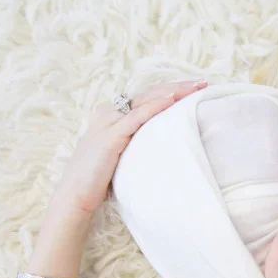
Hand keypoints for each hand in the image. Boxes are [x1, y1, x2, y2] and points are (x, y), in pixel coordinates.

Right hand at [53, 79, 207, 214]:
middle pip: (149, 93)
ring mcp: (109, 122)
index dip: (171, 89)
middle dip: (177, 86)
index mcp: (112, 115)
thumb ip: (136, 142)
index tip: (195, 88)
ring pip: (145, 100)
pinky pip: (136, 117)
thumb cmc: (99, 178)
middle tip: (202, 83)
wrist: (75, 194)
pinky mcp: (110, 137)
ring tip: (194, 88)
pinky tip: (172, 100)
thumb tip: (163, 142)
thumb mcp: (122, 154)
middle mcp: (109, 112)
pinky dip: (155, 106)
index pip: (146, 96)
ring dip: (172, 92)